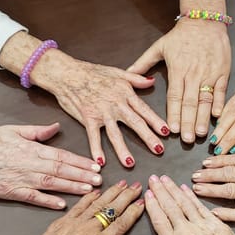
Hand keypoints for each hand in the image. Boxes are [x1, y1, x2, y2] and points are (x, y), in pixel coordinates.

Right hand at [0, 123, 101, 208]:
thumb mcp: (13, 130)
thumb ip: (37, 131)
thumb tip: (56, 128)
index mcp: (31, 148)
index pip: (61, 155)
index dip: (80, 161)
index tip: (96, 165)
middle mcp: (28, 163)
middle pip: (61, 170)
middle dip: (82, 175)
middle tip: (99, 180)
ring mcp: (20, 179)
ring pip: (51, 183)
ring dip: (71, 187)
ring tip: (89, 190)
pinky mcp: (10, 192)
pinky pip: (32, 198)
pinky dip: (47, 201)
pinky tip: (62, 205)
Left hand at [0, 181, 144, 234]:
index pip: (121, 224)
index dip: (133, 212)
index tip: (142, 203)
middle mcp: (88, 231)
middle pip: (112, 209)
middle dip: (126, 196)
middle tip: (137, 186)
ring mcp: (74, 224)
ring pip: (97, 203)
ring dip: (111, 192)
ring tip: (122, 183)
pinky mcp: (61, 222)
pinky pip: (79, 205)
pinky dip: (89, 196)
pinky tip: (96, 190)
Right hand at [51, 57, 168, 167]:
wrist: (68, 73)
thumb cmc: (91, 71)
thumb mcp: (117, 71)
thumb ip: (136, 78)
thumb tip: (152, 81)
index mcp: (125, 93)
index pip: (144, 109)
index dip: (156, 121)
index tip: (167, 132)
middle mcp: (116, 104)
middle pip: (135, 123)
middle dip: (148, 137)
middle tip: (159, 150)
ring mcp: (101, 112)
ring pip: (115, 133)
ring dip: (123, 149)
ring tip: (131, 163)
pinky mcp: (87, 118)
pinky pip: (93, 136)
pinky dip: (96, 149)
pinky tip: (100, 161)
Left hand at [128, 0, 230, 142]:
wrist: (205, 20)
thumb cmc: (181, 35)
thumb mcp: (159, 47)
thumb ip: (143, 63)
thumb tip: (127, 74)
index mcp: (178, 69)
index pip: (175, 96)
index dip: (174, 113)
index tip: (173, 129)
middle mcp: (194, 74)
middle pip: (190, 102)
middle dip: (189, 122)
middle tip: (188, 139)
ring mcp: (210, 73)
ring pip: (206, 99)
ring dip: (204, 118)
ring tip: (203, 133)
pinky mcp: (223, 71)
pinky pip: (222, 90)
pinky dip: (220, 103)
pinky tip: (218, 116)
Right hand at [141, 174, 234, 234]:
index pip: (159, 220)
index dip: (152, 205)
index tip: (147, 194)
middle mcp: (186, 233)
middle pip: (169, 207)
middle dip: (160, 191)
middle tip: (153, 178)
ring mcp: (202, 227)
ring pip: (184, 203)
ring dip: (174, 189)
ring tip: (165, 178)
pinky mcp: (217, 224)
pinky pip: (200, 206)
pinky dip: (191, 196)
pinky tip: (186, 188)